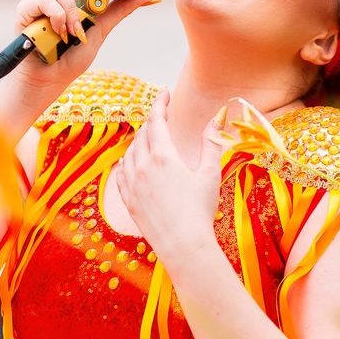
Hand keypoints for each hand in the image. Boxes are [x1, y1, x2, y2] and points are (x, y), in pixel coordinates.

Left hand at [114, 90, 226, 266]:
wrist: (183, 245)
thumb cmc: (200, 210)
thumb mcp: (210, 174)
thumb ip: (211, 143)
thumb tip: (218, 117)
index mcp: (163, 156)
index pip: (156, 120)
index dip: (160, 103)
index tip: (166, 93)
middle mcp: (142, 166)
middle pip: (143, 134)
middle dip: (153, 120)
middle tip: (162, 115)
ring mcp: (132, 184)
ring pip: (130, 151)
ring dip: (140, 140)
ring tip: (150, 137)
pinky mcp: (128, 200)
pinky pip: (121, 173)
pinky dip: (126, 161)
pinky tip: (130, 161)